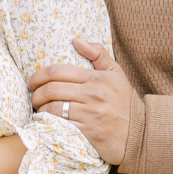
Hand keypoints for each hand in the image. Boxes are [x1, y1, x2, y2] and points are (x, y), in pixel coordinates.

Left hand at [27, 37, 132, 165]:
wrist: (139, 133)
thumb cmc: (124, 102)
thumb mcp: (116, 74)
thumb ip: (98, 54)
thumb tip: (75, 40)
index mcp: (96, 78)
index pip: (58, 71)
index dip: (38, 75)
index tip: (32, 82)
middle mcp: (92, 95)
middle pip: (51, 90)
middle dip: (35, 94)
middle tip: (33, 98)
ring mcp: (90, 115)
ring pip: (53, 109)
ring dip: (40, 110)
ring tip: (38, 110)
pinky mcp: (88, 133)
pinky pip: (61, 126)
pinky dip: (49, 124)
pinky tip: (46, 123)